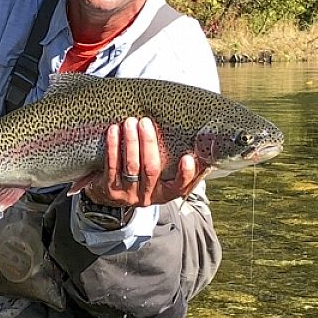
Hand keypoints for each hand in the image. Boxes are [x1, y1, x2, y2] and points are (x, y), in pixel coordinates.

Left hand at [86, 117, 206, 207]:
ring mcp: (129, 194)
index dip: (185, 174)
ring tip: (130, 122)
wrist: (114, 194)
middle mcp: (149, 196)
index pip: (180, 186)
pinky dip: (113, 147)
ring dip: (131, 142)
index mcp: (167, 192)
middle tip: (145, 122)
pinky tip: (113, 131)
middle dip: (148, 143)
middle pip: (151, 169)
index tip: (188, 157)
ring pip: (131, 166)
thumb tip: (206, 138)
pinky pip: (112, 166)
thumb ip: (184, 161)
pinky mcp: (111, 190)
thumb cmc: (147, 175)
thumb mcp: (166, 174)